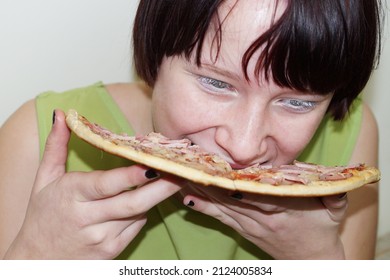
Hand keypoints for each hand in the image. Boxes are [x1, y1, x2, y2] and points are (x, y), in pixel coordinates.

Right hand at [4, 110, 180, 258]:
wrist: (38, 259)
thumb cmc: (42, 216)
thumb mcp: (44, 179)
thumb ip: (56, 146)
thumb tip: (61, 115)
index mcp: (72, 195)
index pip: (107, 184)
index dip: (132, 176)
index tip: (154, 164)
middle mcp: (88, 218)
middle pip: (132, 203)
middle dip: (162, 187)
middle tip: (182, 172)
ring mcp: (101, 237)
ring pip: (139, 213)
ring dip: (156, 196)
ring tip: (173, 179)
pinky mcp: (112, 250)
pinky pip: (137, 226)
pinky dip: (143, 211)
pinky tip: (144, 200)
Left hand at [182, 183, 347, 258]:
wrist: (310, 260)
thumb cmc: (322, 230)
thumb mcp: (333, 211)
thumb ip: (334, 195)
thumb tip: (340, 183)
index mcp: (282, 209)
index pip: (255, 193)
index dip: (236, 183)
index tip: (219, 168)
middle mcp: (260, 216)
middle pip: (230, 196)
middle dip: (210, 180)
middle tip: (190, 164)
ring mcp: (249, 224)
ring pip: (221, 206)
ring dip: (202, 191)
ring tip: (181, 176)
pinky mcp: (242, 229)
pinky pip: (220, 218)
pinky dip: (204, 208)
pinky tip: (188, 199)